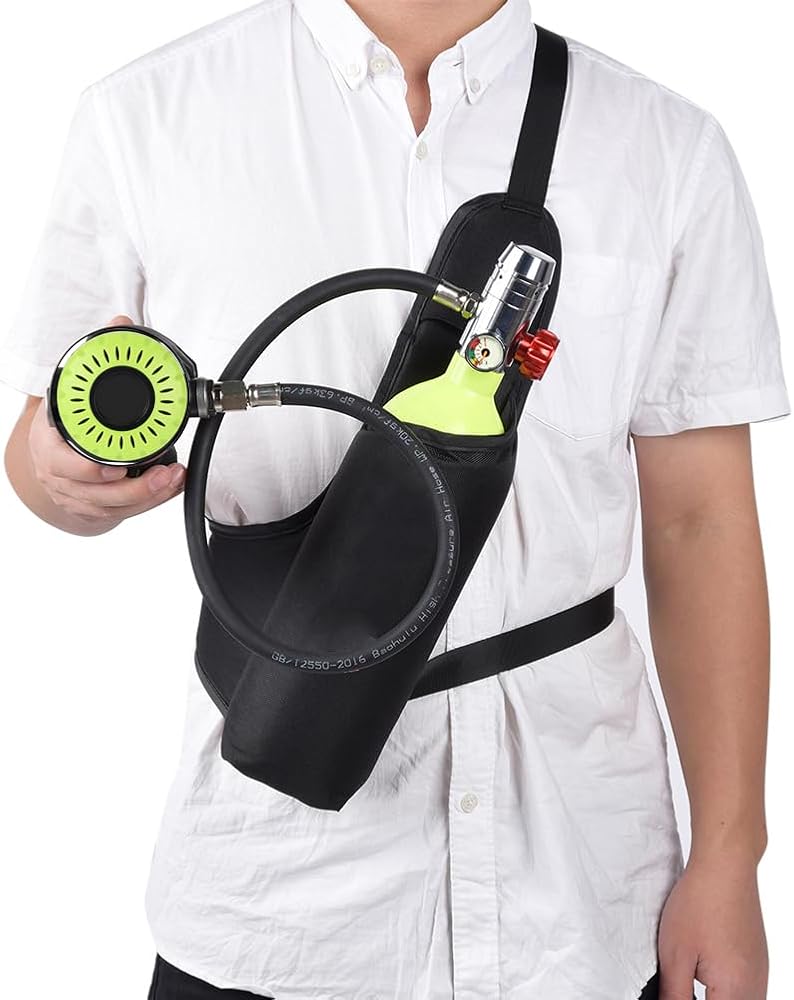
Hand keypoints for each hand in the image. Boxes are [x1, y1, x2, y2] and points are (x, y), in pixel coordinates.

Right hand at [28, 314, 186, 529]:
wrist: (48, 454)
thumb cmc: (60, 422)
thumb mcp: (69, 389)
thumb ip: (96, 358)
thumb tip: (121, 322)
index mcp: (49, 445)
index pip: (62, 462)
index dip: (88, 469)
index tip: (114, 468)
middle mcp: (60, 475)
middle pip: (96, 492)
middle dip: (135, 487)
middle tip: (166, 472)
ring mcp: (77, 496)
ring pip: (114, 506)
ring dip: (149, 496)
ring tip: (175, 478)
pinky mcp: (95, 508)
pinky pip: (125, 512)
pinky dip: (151, 502)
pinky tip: (171, 488)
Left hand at [658, 851, 767, 998]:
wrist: (726, 866)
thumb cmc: (700, 902)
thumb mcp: (675, 954)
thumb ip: (674, 994)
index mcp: (735, 992)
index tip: (674, 993)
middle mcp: (754, 988)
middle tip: (678, 986)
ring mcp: (759, 974)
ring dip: (714, 996)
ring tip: (690, 977)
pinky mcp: (757, 962)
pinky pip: (744, 989)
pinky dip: (723, 988)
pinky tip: (705, 971)